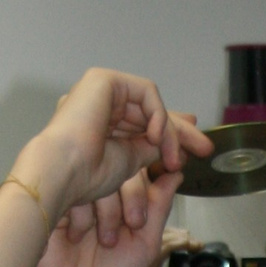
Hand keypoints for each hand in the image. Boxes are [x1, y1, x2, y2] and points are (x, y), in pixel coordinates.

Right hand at [13, 67, 210, 226]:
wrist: (60, 180)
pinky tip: (155, 138)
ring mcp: (99, 93)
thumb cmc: (83, 185)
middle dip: (180, 132)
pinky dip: (157, 114)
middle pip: (150, 113)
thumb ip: (149, 154)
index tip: (197, 148)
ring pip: (151, 104)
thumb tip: (171, 150)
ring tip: (175, 159)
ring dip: (169, 132)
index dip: (171, 134)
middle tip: (205, 149)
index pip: (143, 125)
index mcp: (102, 128)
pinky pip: (145, 92)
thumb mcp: (128, 169)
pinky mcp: (101, 81)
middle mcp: (99, 108)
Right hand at [24, 177, 187, 266]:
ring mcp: (79, 194)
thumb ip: (159, 208)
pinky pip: (75, 187)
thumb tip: (177, 173)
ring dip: (108, 210)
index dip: (152, 177)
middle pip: (124, 168)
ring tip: (104, 241)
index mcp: (126, 203)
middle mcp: (103, 195)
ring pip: (101, 176)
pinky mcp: (56, 200)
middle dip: (134, 197)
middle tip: (132, 225)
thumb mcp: (145, 245)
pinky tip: (77, 237)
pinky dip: (82, 213)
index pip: (143, 172)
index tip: (159, 186)